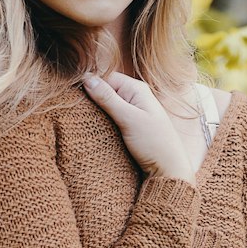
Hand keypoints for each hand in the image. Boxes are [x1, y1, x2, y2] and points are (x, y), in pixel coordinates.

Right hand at [81, 71, 195, 183]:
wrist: (168, 169)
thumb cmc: (153, 143)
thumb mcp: (128, 119)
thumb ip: (107, 98)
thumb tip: (86, 78)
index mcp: (137, 88)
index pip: (106, 78)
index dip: (91, 86)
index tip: (78, 99)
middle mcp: (135, 96)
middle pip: (106, 91)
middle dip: (93, 100)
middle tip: (81, 113)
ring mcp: (134, 111)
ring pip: (108, 105)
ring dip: (98, 113)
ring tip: (88, 122)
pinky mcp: (131, 125)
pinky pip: (112, 117)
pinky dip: (104, 122)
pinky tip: (98, 130)